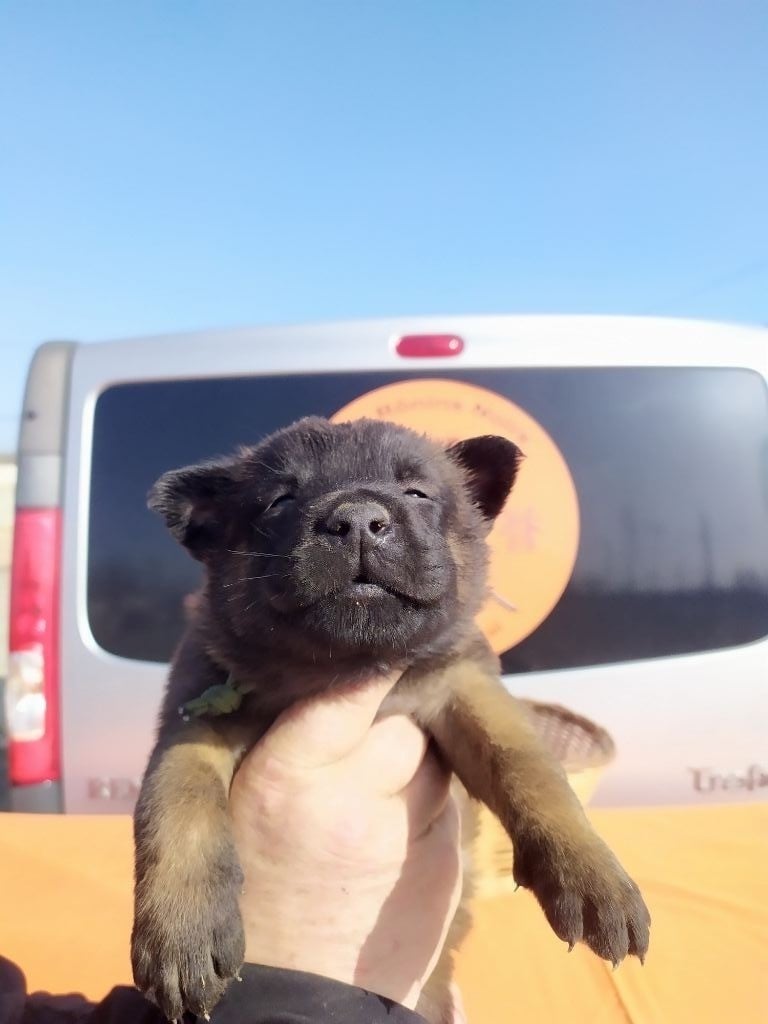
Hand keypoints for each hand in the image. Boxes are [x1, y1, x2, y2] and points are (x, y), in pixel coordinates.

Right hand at [229, 672, 461, 1009]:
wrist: (295, 990)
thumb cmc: (255, 878)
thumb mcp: (241, 801)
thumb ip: (286, 736)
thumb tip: (340, 669)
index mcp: (284, 775)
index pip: (344, 690)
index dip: (367, 669)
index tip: (377, 655)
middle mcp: (348, 798)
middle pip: (401, 721)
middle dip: (392, 723)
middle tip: (362, 749)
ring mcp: (403, 834)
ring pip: (432, 759)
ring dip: (415, 764)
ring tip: (374, 797)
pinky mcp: (443, 864)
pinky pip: (449, 804)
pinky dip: (430, 806)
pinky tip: (396, 832)